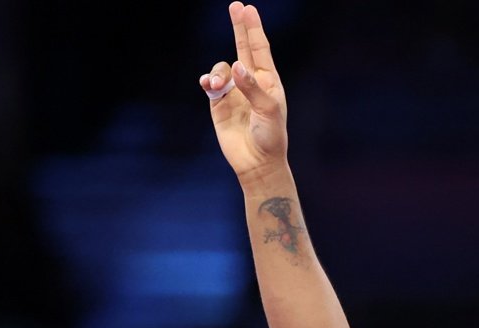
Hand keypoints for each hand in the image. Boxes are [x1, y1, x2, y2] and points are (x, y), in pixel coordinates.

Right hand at [199, 2, 287, 182]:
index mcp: (268, 81)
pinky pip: (210, 83)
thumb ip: (252, 88)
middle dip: (239, 28)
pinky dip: (208, 80)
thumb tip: (237, 66)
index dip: (253, 29)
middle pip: (242, 48)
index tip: (248, 9)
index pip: (260, 49)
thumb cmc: (271, 136)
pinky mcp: (218, 104)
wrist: (257, 162)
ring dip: (218, 71)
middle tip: (236, 6)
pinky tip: (209, 84)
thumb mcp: (268, 111)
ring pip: (221, 67)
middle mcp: (250, 82)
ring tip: (217, 84)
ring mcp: (234, 92)